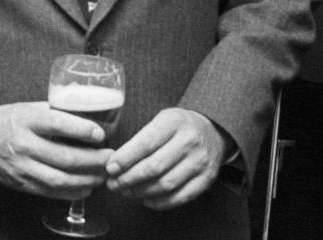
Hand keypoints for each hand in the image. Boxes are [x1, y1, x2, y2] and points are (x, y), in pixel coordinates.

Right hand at [0, 102, 110, 199]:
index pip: (57, 124)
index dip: (82, 130)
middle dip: (94, 160)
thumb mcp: (29, 108)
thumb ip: (56, 113)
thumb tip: (91, 117)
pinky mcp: (21, 183)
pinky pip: (51, 192)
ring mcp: (21, 167)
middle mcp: (22, 144)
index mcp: (25, 119)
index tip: (101, 134)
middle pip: (64, 157)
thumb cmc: (9, 119)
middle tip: (110, 157)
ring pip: (60, 179)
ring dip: (87, 179)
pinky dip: (72, 191)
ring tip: (102, 174)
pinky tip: (86, 186)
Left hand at [105, 107, 225, 208]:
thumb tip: (114, 162)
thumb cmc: (177, 127)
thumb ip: (140, 138)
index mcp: (174, 122)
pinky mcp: (207, 180)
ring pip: (166, 184)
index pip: (146, 143)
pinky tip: (146, 200)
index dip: (125, 158)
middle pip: (154, 167)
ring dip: (141, 192)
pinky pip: (181, 196)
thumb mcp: (160, 120)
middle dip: (129, 179)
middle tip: (113, 184)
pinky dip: (160, 202)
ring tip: (125, 192)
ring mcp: (200, 162)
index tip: (110, 168)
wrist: (212, 131)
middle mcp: (189, 142)